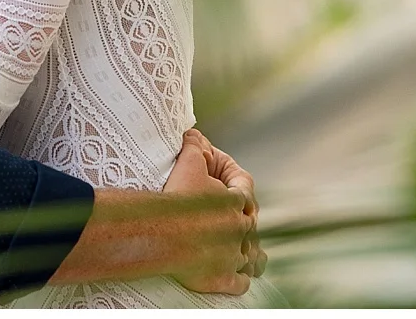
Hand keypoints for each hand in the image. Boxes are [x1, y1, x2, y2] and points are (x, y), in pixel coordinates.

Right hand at [161, 134, 256, 294]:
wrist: (162, 236)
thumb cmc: (176, 199)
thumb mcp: (187, 163)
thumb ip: (194, 146)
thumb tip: (194, 134)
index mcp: (238, 201)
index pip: (245, 185)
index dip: (233, 178)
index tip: (223, 179)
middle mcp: (242, 230)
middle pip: (250, 222)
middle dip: (242, 217)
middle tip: (228, 216)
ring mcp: (235, 256)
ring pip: (253, 256)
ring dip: (248, 252)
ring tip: (244, 251)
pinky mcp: (224, 279)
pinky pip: (241, 281)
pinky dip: (240, 278)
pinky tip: (237, 276)